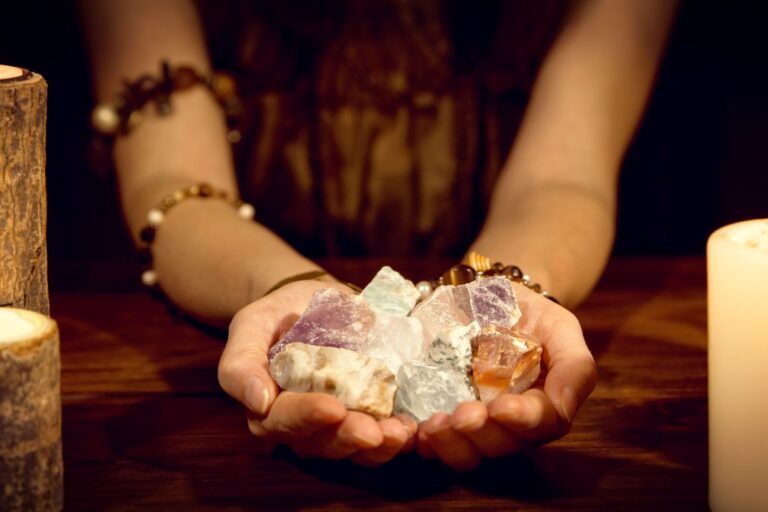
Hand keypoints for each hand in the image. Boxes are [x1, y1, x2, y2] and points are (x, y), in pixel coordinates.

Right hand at [218, 279, 416, 464]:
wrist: (312, 302)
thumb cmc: (277, 315)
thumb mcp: (251, 325)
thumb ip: (242, 362)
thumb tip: (258, 401)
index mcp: (269, 408)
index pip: (284, 420)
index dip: (307, 417)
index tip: (331, 407)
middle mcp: (303, 426)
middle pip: (323, 443)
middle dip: (349, 437)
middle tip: (373, 431)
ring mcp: (337, 426)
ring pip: (355, 449)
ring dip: (380, 446)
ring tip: (400, 433)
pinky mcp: (367, 417)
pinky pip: (381, 438)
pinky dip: (398, 437)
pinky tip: (412, 427)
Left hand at [416, 284, 596, 470]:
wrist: (488, 297)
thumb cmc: (531, 316)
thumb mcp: (561, 328)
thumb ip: (574, 366)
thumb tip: (561, 407)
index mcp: (544, 407)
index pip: (543, 425)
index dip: (523, 421)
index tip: (501, 406)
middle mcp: (511, 425)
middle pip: (503, 446)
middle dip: (481, 434)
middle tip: (461, 414)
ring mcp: (476, 426)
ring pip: (469, 454)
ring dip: (451, 444)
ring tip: (434, 424)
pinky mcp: (444, 418)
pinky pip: (436, 444)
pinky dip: (426, 443)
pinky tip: (416, 431)